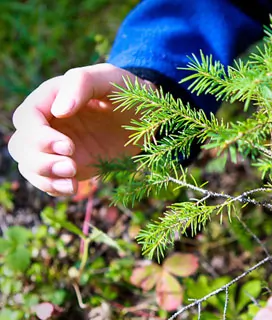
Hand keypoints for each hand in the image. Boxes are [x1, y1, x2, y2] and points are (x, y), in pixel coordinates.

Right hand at [8, 64, 154, 195]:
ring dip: (45, 177)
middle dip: (40, 160)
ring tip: (72, 181)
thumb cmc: (128, 92)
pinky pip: (49, 180)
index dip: (39, 136)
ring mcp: (56, 147)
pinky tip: (73, 187)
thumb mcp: (109, 79)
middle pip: (22, 145)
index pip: (27, 118)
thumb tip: (59, 111)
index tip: (67, 146)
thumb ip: (81, 84)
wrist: (148, 118)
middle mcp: (49, 123)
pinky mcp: (69, 164)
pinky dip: (55, 188)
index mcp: (51, 97)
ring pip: (30, 165)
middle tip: (71, 166)